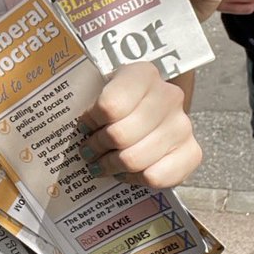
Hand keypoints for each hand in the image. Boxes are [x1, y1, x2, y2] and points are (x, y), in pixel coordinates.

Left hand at [77, 61, 201, 188]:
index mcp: (143, 73)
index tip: (82, 126)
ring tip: (100, 164)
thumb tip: (60, 125)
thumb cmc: (116, 99)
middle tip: (87, 151)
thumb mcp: (100, 87)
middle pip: (120, 135)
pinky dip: (134, 180)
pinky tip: (124, 172)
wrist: (151, 107)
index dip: (90, 121)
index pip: (110, 106)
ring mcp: (183, 125)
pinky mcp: (192, 152)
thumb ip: (84, 100)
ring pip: (135, 160)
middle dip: (96, 147)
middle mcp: (169, 96)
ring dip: (110, 166)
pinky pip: (157, 177)